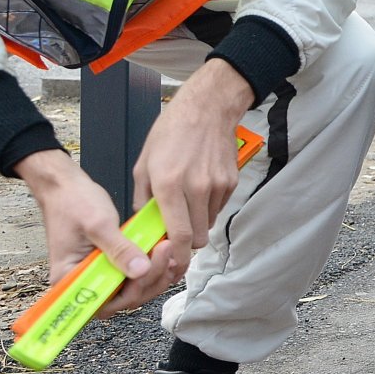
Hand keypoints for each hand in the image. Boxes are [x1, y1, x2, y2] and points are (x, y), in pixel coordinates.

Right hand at [14, 148, 167, 313]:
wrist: (65, 186)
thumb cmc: (73, 201)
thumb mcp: (99, 224)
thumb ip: (119, 249)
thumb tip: (140, 270)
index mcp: (70, 278)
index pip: (106, 302)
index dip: (132, 290)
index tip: (150, 266)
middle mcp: (82, 282)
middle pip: (123, 298)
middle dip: (149, 279)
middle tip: (166, 252)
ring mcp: (97, 274)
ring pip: (131, 288)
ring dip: (153, 273)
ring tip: (168, 250)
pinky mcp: (108, 264)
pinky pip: (131, 274)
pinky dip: (149, 266)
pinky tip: (162, 251)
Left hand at [127, 59, 254, 301]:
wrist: (208, 109)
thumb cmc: (172, 132)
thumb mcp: (144, 163)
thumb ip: (143, 198)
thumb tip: (144, 224)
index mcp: (169, 184)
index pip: (177, 235)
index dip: (175, 257)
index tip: (172, 265)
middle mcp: (196, 188)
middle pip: (196, 237)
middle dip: (185, 242)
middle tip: (174, 233)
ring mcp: (217, 185)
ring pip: (208, 224)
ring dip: (196, 223)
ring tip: (186, 203)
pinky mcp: (230, 182)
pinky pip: (218, 207)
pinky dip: (208, 207)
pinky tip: (200, 188)